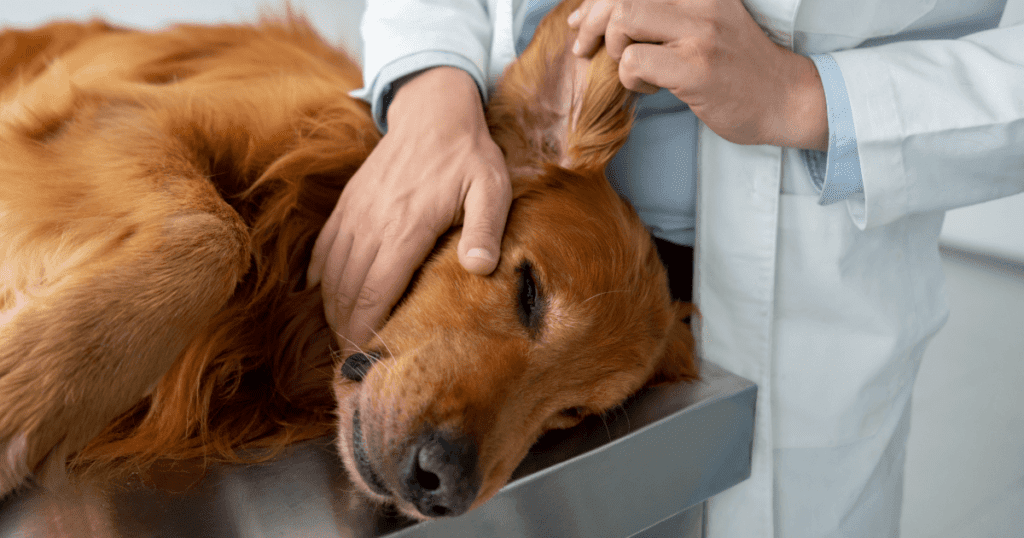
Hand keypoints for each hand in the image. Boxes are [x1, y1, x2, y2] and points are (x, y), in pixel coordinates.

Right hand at [307, 67, 511, 351]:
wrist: (433, 111)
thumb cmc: (469, 156)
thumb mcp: (492, 188)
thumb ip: (486, 228)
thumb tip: (479, 269)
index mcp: (407, 227)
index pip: (376, 290)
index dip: (366, 327)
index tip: (366, 355)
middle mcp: (373, 223)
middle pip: (348, 289)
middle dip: (346, 327)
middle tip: (354, 358)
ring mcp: (355, 212)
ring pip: (331, 272)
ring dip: (332, 307)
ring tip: (341, 336)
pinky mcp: (347, 203)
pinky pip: (323, 247)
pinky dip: (318, 276)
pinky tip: (320, 296)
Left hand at [568, 0, 827, 150]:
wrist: (785, 97)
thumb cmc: (737, 65)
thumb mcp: (706, 19)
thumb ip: (664, 11)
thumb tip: (597, 12)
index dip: (597, 0)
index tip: (582, 20)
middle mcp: (701, 1)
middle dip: (592, 23)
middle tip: (586, 48)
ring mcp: (700, 32)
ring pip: (624, 20)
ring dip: (615, 49)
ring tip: (631, 67)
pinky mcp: (696, 68)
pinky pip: (634, 61)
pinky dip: (630, 78)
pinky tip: (651, 87)